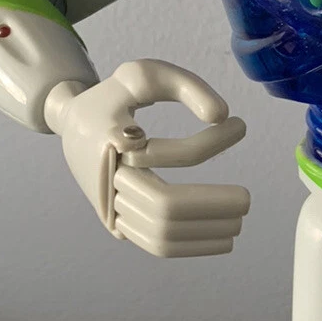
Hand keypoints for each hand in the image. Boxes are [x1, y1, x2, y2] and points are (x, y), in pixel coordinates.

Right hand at [44, 59, 250, 256]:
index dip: (213, 142)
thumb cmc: (117, 96)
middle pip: (165, 207)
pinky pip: (154, 244)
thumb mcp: (148, 74)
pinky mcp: (115, 223)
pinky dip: (189, 246)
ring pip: (160, 235)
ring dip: (204, 233)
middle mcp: (106, 179)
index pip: (178, 153)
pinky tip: (221, 239)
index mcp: (111, 139)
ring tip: (238, 222)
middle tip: (248, 200)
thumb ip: (189, 87)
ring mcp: (108, 206)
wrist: (74, 124)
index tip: (241, 124)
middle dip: (212, 206)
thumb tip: (223, 115)